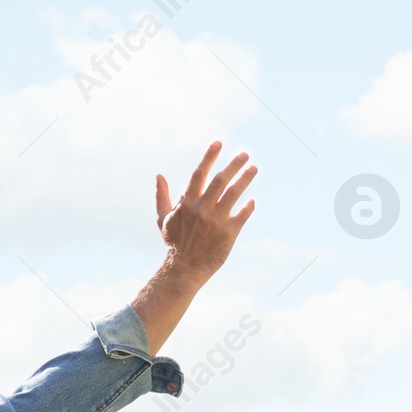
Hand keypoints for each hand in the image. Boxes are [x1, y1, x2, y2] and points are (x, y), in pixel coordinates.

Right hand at [153, 141, 256, 286]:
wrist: (184, 269)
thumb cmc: (174, 243)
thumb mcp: (163, 219)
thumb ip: (161, 196)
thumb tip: (158, 175)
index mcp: (187, 203)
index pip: (199, 174)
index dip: (209, 156)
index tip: (219, 143)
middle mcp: (202, 209)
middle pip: (220, 180)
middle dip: (233, 164)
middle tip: (245, 154)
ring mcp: (216, 220)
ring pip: (234, 194)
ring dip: (245, 179)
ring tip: (254, 168)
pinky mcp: (229, 233)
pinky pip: (242, 214)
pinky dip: (248, 206)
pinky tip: (252, 200)